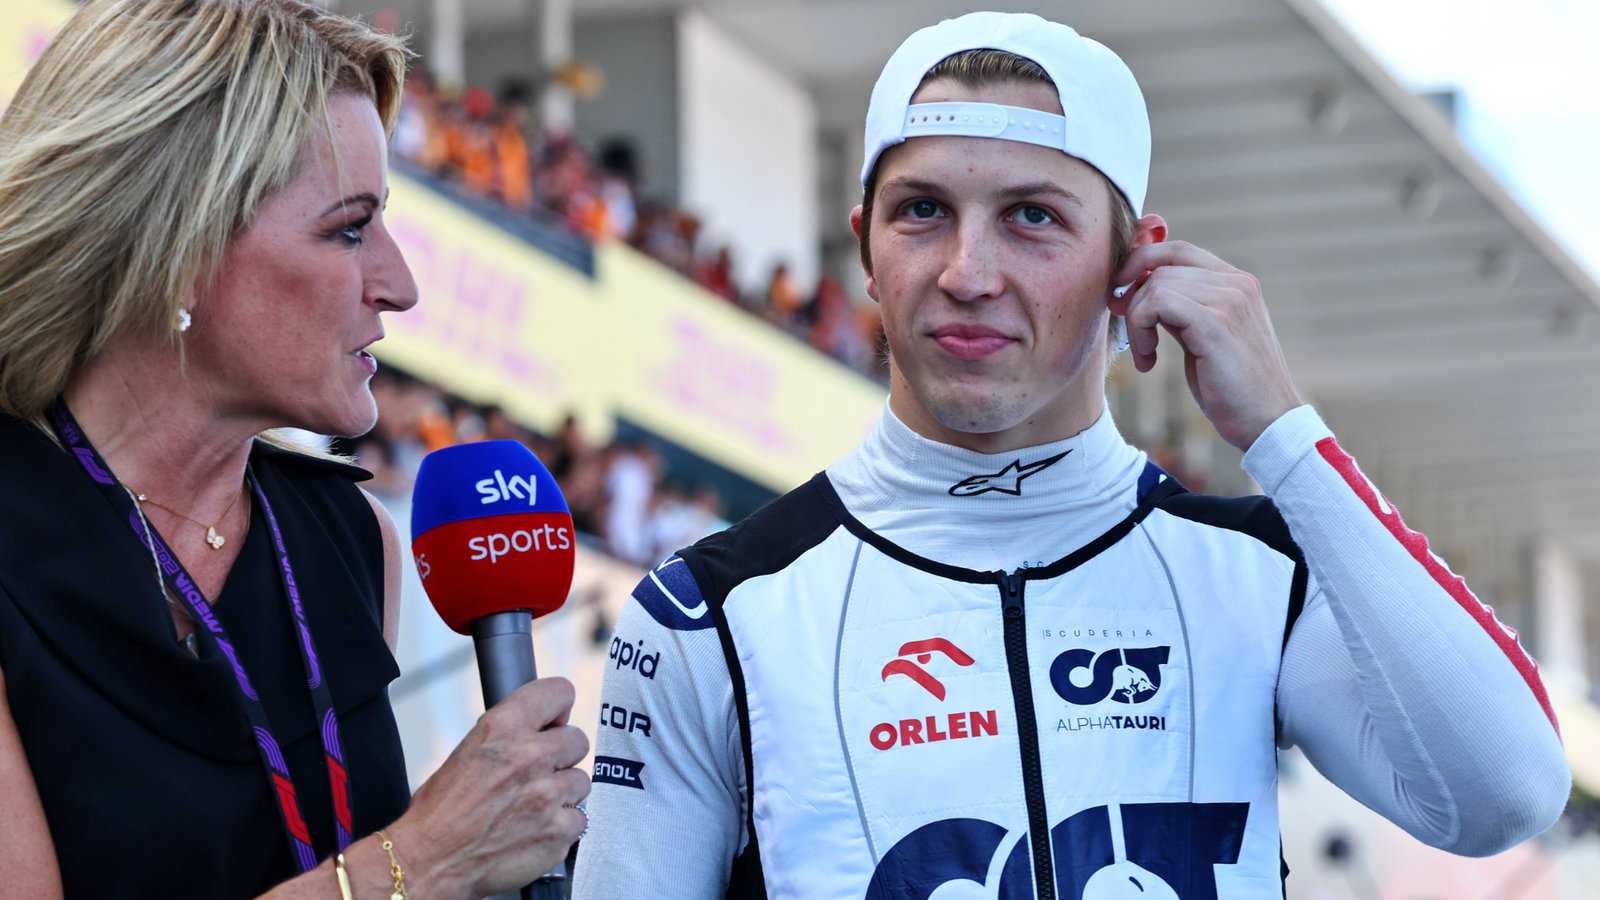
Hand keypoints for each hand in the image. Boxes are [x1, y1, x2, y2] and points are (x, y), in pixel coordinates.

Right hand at [387, 678, 589, 898]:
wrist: (431, 861)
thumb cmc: (442, 811)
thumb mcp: (469, 750)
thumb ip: (511, 733)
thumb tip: (544, 726)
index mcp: (503, 728)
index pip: (559, 692)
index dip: (558, 710)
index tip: (554, 723)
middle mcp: (529, 756)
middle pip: (577, 740)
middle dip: (561, 757)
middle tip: (537, 774)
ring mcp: (548, 795)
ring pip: (580, 781)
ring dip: (562, 794)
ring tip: (531, 807)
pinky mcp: (558, 830)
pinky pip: (579, 819)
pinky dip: (561, 827)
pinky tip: (535, 830)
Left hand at [1110, 240, 1300, 449]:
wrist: (1266, 422)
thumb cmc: (1231, 387)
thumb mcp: (1203, 337)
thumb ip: (1181, 308)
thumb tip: (1140, 288)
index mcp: (1237, 283)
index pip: (1178, 249)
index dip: (1140, 262)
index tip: (1119, 290)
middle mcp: (1237, 284)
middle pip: (1161, 268)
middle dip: (1133, 300)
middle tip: (1131, 335)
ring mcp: (1230, 300)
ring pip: (1156, 285)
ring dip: (1137, 323)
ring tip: (1146, 356)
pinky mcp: (1217, 323)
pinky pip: (1158, 302)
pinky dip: (1141, 330)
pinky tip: (1148, 360)